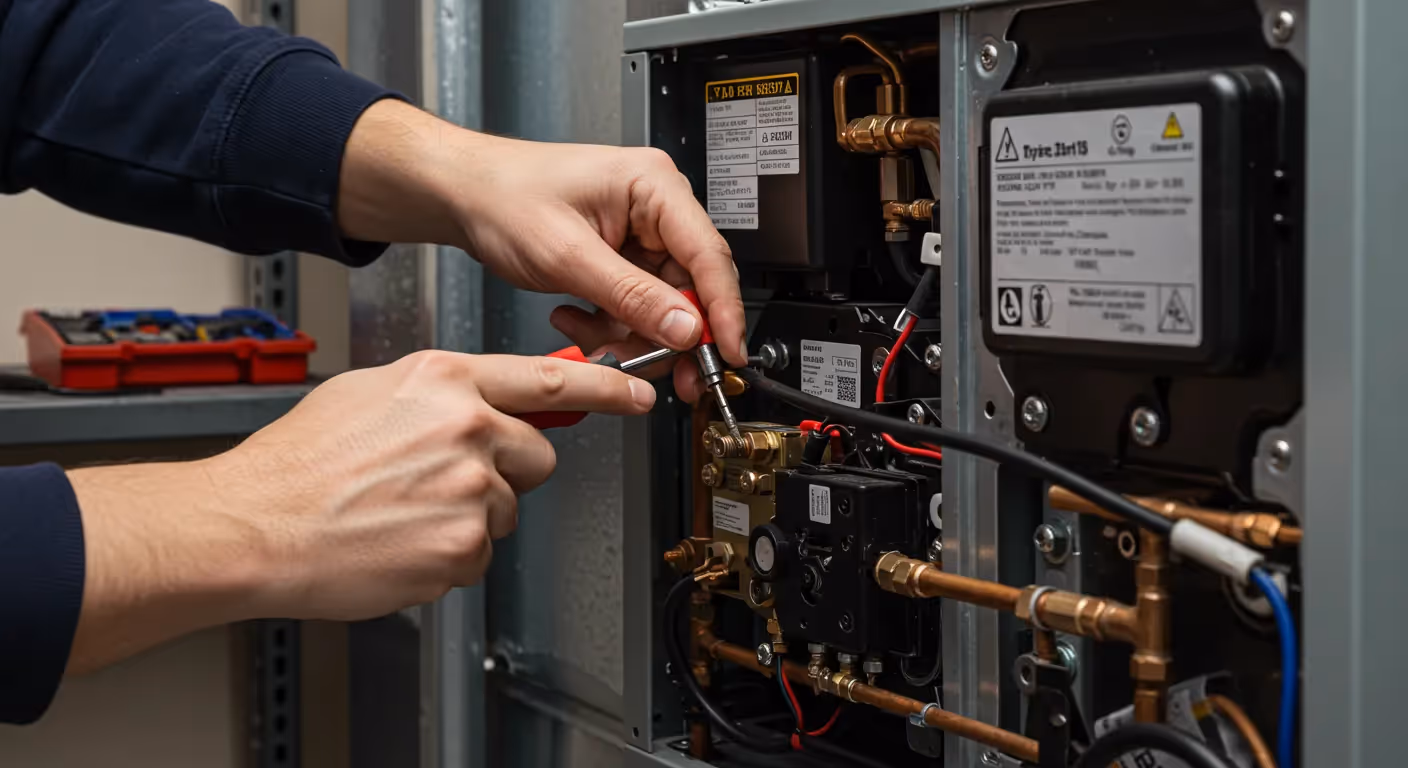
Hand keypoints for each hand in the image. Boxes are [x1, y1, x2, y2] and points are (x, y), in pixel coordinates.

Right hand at [65, 350, 653, 672]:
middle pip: (538, 454)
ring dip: (470, 515)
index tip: (641, 394)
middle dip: (507, 470)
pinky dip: (448, 555)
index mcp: (445, 379)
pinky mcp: (462, 545)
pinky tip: (401, 540)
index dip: (608, 390)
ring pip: (507, 506)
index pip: (550, 380)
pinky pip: (480, 552)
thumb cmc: (300, 461)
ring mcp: (469, 487)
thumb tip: (486, 396)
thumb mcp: (372, 392)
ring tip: (405, 511)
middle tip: (446, 479)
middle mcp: (467, 427)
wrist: (253, 523)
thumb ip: (442, 390)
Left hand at [338, 100, 746, 399]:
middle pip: (691, 287)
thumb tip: (686, 329)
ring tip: (586, 334)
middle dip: (667, 334)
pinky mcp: (623, 257)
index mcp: (654, 187)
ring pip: (663, 306)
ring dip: (628, 333)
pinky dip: (610, 325)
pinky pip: (636, 307)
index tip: (726, 355)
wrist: (463, 194)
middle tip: (658, 372)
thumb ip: (632, 296)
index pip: (710, 256)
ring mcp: (641, 234)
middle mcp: (656, 207)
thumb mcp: (568, 255)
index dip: (723, 312)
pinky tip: (576, 319)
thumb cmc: (505, 196)